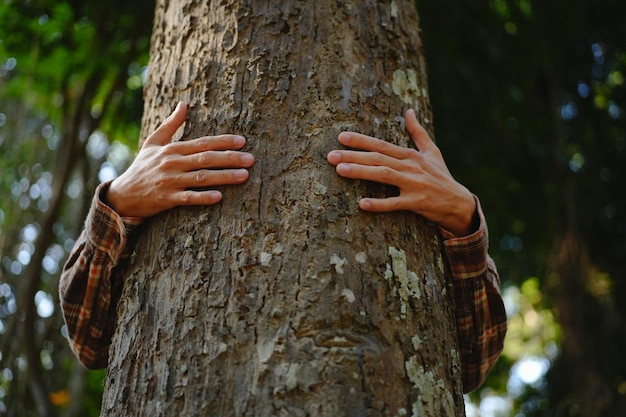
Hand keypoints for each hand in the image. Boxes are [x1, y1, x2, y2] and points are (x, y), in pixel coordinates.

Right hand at [106, 102, 254, 217]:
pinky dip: (203, 197)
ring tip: (244, 176)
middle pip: (206, 159)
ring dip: (224, 177)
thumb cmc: (142, 167)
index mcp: (173, 149)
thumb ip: (170, 124)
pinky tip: (219, 197)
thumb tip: (183, 103)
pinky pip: (188, 198)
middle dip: (230, 158)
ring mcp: (170, 181)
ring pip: (202, 177)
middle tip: (251, 159)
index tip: (243, 141)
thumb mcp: (153, 143)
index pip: (203, 143)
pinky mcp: (167, 198)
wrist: (122, 194)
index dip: (223, 141)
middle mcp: (173, 163)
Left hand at [327, 109, 476, 235]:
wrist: (459, 203)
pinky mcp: (418, 203)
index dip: (361, 141)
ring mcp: (414, 184)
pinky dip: (380, 204)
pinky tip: (362, 204)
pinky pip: (396, 203)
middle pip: (378, 158)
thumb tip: (409, 110)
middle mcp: (411, 167)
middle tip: (330, 156)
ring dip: (361, 172)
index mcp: (410, 155)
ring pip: (384, 176)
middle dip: (353, 156)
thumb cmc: (441, 177)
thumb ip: (418, 132)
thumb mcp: (432, 152)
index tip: (341, 137)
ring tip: (340, 170)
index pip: (381, 145)